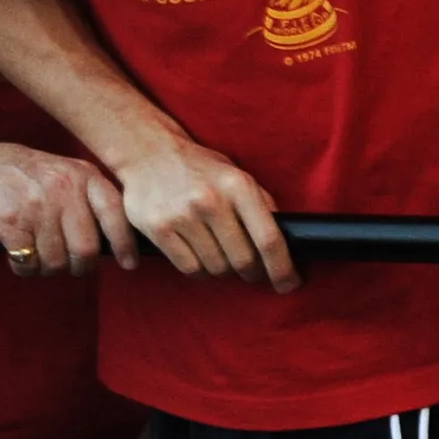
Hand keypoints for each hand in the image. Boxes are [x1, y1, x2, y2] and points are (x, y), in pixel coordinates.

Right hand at [0, 134, 136, 277]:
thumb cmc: (17, 173)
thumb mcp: (61, 171)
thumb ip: (85, 196)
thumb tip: (111, 237)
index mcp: (83, 175)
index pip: (116, 213)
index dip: (125, 243)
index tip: (128, 263)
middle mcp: (65, 190)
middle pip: (86, 249)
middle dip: (79, 266)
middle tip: (68, 266)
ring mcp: (39, 207)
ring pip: (57, 261)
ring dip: (46, 268)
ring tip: (35, 255)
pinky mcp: (12, 224)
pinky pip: (28, 263)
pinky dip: (24, 268)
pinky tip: (17, 258)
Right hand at [117, 129, 297, 291]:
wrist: (149, 153)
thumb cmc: (201, 169)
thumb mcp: (237, 176)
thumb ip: (261, 205)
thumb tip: (286, 241)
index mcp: (239, 186)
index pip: (269, 238)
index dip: (282, 268)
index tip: (289, 284)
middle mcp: (212, 200)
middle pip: (243, 260)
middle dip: (252, 272)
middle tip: (251, 271)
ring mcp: (183, 215)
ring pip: (216, 268)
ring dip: (223, 271)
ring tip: (221, 256)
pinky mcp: (158, 228)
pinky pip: (189, 268)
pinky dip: (200, 271)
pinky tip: (200, 257)